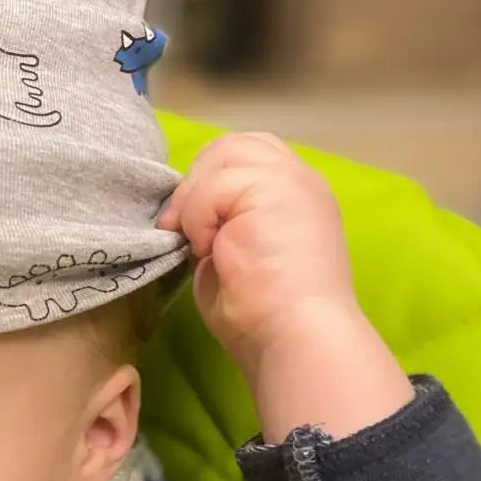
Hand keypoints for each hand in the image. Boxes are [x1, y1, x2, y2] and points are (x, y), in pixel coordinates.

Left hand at [157, 132, 412, 440]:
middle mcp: (300, 179)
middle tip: (183, 231)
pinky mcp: (274, 185)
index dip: (213, 179)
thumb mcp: (235, 255)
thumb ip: (220, 223)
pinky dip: (199, 218)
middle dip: (198, 182)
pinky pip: (212, 184)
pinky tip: (213, 250)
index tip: (191, 225)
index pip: (249, 155)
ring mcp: (291, 177)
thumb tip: (180, 214)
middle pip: (232, 145)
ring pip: (222, 155)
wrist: (295, 335)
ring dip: (197, 201)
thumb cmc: (265, 315)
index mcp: (297, 197)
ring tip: (203, 245)